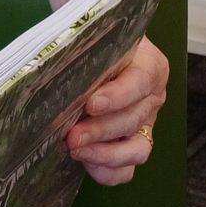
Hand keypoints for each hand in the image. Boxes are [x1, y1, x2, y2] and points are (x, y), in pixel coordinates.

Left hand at [66, 36, 168, 186]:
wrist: (93, 43)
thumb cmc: (91, 37)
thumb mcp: (93, 35)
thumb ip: (83, 46)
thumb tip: (53, 63)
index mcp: (150, 65)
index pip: (139, 82)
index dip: (117, 96)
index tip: (91, 104)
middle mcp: (152, 96)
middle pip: (133, 119)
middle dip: (100, 131)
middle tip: (72, 136)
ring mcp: (145, 122)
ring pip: (137, 149)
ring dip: (105, 154)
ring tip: (76, 150)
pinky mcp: (132, 143)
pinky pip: (129, 167)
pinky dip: (110, 171)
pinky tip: (87, 165)